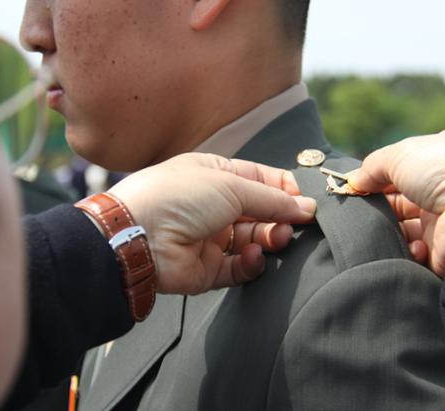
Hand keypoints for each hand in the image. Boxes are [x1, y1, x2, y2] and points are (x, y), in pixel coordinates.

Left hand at [109, 153, 316, 293]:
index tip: (306, 201)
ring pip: (253, 240)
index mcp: (214, 175)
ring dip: (270, 238)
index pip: (260, 180)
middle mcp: (212, 205)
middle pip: (260, 212)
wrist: (138, 235)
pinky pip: (239, 267)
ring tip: (279, 238)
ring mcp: (209, 237)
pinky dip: (252, 262)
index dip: (284, 190)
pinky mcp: (207, 269)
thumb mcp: (232, 185)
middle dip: (281, 217)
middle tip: (298, 224)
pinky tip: (254, 255)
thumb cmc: (179, 197)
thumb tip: (307, 207)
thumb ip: (273, 199)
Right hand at [348, 128, 444, 276]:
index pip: (403, 173)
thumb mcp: (398, 155)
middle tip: (363, 215)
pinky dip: (411, 252)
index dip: (378, 181)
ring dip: (393, 232)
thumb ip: (371, 168)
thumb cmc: (443, 168)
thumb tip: (353, 182)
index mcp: (442, 161)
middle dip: (381, 211)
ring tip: (385, 232)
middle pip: (402, 204)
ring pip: (407, 231)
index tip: (357, 191)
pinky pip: (418, 256)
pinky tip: (417, 246)